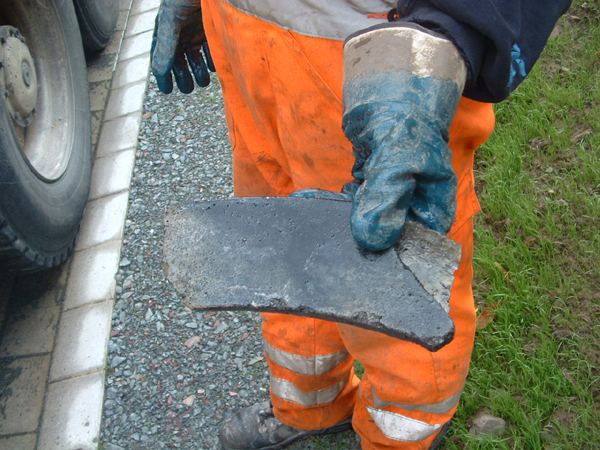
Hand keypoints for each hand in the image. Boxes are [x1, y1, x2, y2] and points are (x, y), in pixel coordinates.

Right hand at [151, 0, 215, 93]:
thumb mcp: (171, 20)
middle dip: (183, 76)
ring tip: (203, 82)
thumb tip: (159, 71)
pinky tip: (215, 68)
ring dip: (199, 71)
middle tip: (188, 89)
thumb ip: (165, 46)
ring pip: (196, 56)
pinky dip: (213, 59)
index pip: (161, 56)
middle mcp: (180, 31)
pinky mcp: (212, 28)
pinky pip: (211, 48)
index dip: (163, 74)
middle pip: (180, 59)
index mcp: (166, 29)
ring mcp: (197, 30)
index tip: (167, 91)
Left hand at [342, 24, 466, 250]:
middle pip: (389, 240)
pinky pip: (355, 205)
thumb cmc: (405, 122)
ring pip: (369, 223)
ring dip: (348, 225)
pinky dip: (339, 206)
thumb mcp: (399, 160)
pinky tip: (318, 207)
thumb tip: (373, 239)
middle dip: (363, 242)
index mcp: (434, 208)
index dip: (389, 257)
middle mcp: (414, 209)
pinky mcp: (372, 189)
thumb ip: (387, 198)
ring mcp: (392, 199)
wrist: (391, 89)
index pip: (415, 249)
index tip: (358, 258)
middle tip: (333, 246)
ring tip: (322, 229)